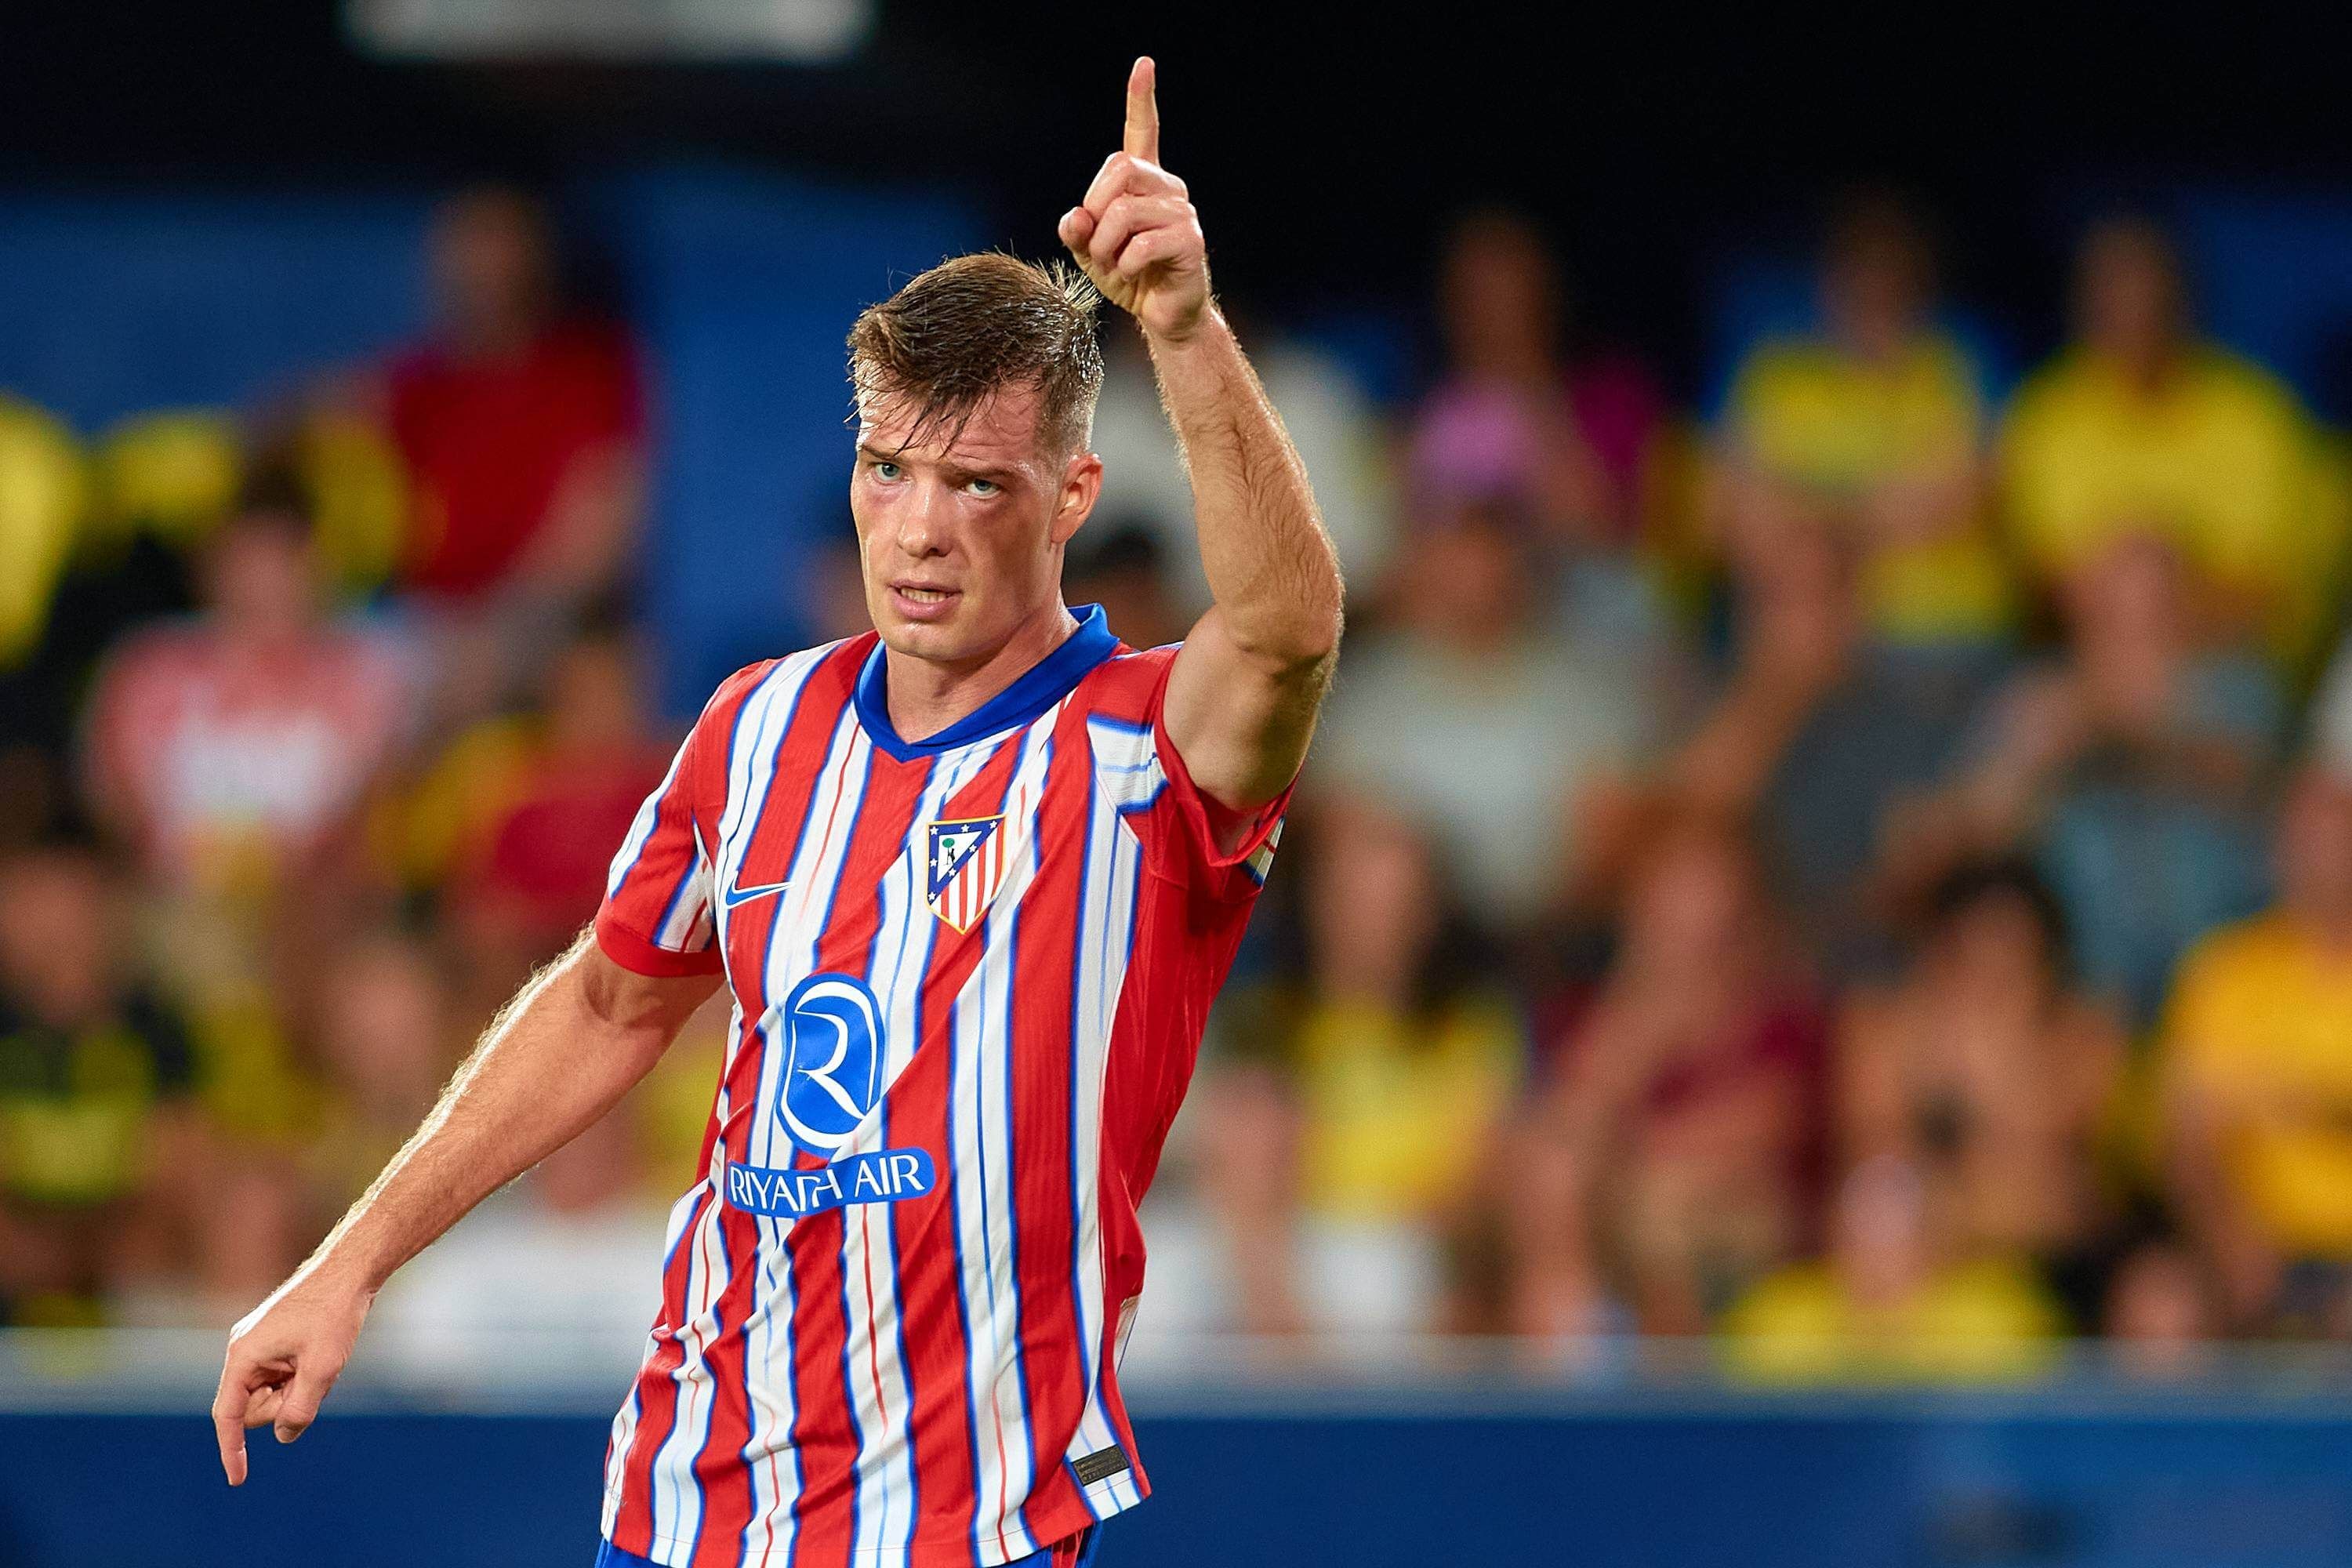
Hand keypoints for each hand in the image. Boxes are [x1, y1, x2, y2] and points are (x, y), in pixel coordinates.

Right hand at [211, 1266, 372, 1484]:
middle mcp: (242, 1351)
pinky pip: (282, 1377)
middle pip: (254, 1408)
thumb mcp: (322, 1369)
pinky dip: (302, 1377)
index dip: (231, 1450)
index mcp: (242, 1356)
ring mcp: (257, 1346)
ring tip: (321, 1360)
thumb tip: (282, 1436)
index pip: (228, 1415)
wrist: (349, 1271)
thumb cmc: (334, 1314)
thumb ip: (299, 1409)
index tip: (238, 1479)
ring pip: (272, 1394)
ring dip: (297, 1389)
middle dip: (285, 1404)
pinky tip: (321, 1353)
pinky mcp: (273, 1342)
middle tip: (316, 1377)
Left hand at [1058, 57, 1211, 343]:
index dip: (1141, 99)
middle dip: (1095, 209)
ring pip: (1124, 211)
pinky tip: (1131, 274)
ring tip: (1113, 265)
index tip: (1144, 64)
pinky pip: (1141, 244)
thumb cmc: (1129, 278)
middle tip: (1096, 243)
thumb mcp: (1089, 253)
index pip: (1143, 132)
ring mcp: (1182, 212)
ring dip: (1104, 246)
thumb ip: (1075, 231)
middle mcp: (1168, 188)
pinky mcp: (1190, 241)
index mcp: (1145, 183)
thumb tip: (1074, 217)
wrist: (1164, 316)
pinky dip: (1124, 265)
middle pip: (1118, 169)